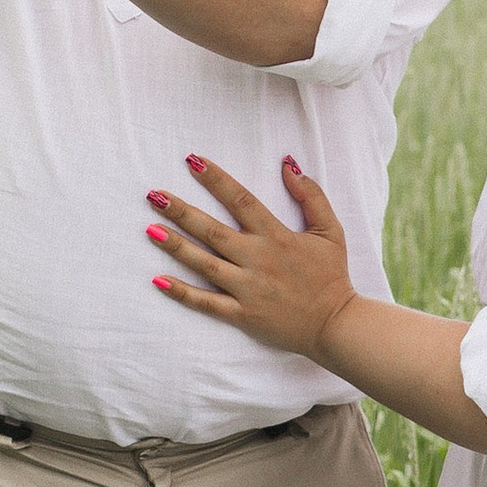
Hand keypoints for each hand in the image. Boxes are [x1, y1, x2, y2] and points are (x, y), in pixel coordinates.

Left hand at [148, 154, 358, 360]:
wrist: (336, 324)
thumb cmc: (332, 276)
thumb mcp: (331, 231)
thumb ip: (311, 196)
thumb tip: (288, 165)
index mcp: (277, 236)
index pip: (241, 200)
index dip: (216, 179)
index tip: (192, 161)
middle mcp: (257, 259)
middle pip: (212, 230)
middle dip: (181, 211)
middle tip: (154, 195)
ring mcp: (247, 288)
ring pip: (204, 264)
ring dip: (175, 246)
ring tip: (150, 228)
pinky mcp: (242, 314)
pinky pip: (207, 303)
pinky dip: (182, 293)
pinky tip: (158, 280)